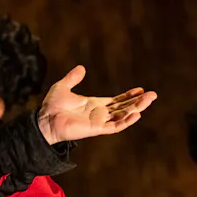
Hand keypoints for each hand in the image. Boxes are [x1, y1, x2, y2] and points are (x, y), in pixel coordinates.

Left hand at [36, 65, 156, 144]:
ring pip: (123, 116)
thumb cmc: (52, 106)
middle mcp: (100, 114)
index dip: (129, 96)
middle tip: (153, 94)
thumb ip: (72, 78)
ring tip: (148, 100)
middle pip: (124, 107)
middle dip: (138, 102)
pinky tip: (136, 114)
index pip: (117, 101)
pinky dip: (126, 121)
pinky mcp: (96, 129)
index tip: (140, 89)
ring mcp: (99, 122)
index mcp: (95, 104)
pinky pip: (115, 126)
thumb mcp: (63, 87)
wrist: (44, 120)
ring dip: (137, 109)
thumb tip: (81, 68)